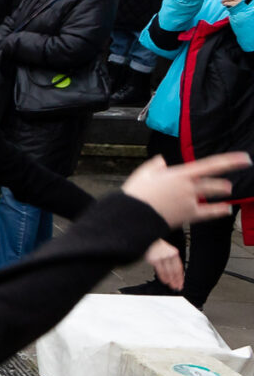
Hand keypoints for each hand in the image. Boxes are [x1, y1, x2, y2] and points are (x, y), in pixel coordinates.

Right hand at [121, 152, 248, 228]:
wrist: (133, 216)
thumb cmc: (136, 194)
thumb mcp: (143, 174)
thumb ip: (155, 165)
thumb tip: (161, 161)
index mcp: (180, 174)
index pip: (211, 165)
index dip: (230, 161)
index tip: (244, 159)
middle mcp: (189, 187)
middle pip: (214, 183)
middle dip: (222, 183)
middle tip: (229, 183)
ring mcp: (190, 201)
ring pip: (212, 195)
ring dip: (221, 192)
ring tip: (228, 191)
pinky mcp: (188, 215)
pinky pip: (208, 213)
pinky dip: (218, 211)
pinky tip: (226, 210)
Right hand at [147, 239, 183, 290]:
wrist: (147, 237)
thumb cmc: (156, 245)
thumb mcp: (166, 250)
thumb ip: (170, 259)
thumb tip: (173, 272)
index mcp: (174, 252)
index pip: (179, 267)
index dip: (181, 276)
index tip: (181, 282)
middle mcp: (169, 255)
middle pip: (175, 270)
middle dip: (176, 280)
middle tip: (178, 286)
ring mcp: (161, 257)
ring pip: (168, 272)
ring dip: (171, 280)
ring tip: (172, 285)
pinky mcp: (153, 260)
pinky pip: (160, 271)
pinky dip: (163, 277)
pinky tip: (165, 281)